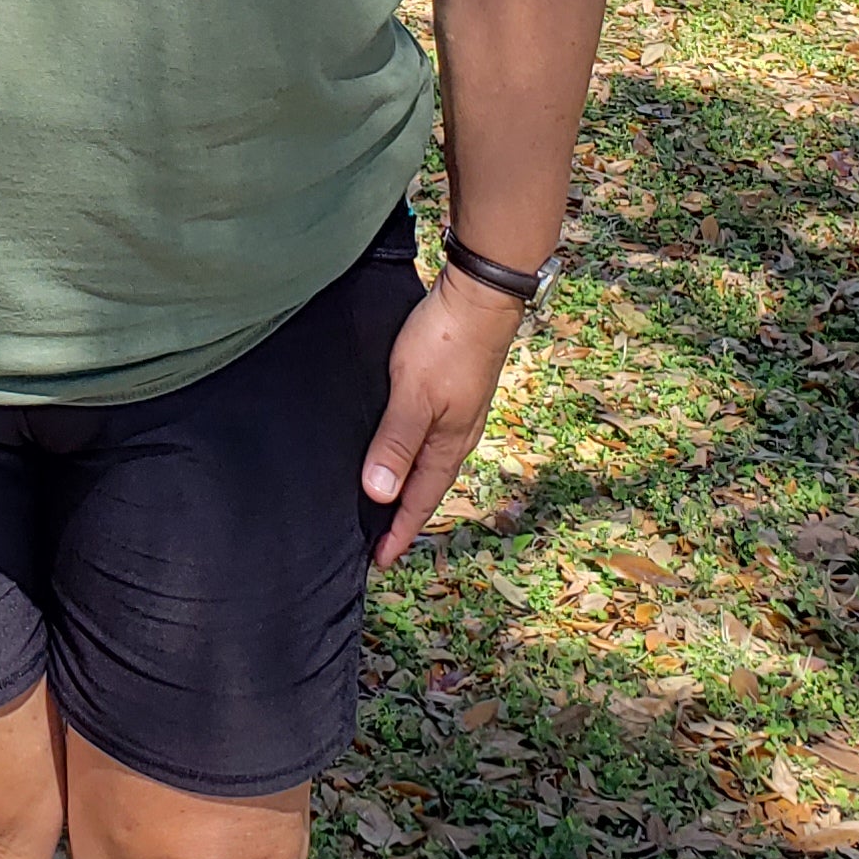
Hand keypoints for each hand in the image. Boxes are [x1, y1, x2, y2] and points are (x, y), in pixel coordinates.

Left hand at [361, 275, 530, 568]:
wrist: (479, 297)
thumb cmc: (446, 343)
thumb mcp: (412, 396)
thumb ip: (395, 443)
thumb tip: (379, 495)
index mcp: (448, 445)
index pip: (419, 501)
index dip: (398, 532)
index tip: (379, 561)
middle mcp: (456, 436)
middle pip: (427, 487)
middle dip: (403, 516)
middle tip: (378, 541)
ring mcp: (457, 414)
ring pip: (428, 462)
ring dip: (407, 485)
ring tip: (385, 501)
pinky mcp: (452, 392)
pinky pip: (429, 437)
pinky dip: (412, 454)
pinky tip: (399, 445)